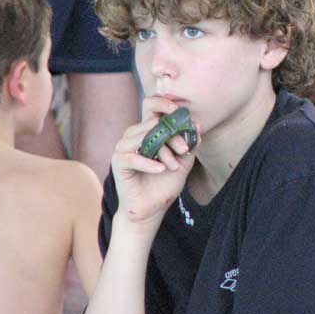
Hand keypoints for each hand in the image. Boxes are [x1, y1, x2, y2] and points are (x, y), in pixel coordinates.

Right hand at [111, 97, 199, 228]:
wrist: (152, 209)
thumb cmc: (165, 183)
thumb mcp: (183, 163)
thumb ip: (189, 145)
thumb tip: (196, 125)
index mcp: (147, 130)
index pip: (152, 106)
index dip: (164, 104)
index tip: (180, 111)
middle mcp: (133, 135)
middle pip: (152, 123)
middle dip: (172, 135)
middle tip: (184, 150)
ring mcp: (123, 147)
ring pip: (144, 138)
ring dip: (163, 152)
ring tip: (173, 166)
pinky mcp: (118, 162)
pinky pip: (132, 157)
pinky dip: (149, 163)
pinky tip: (161, 169)